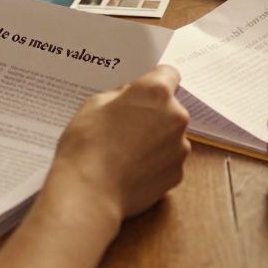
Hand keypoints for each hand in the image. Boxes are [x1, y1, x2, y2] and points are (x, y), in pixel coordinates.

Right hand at [45, 65, 190, 222]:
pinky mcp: (177, 174)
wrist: (89, 193)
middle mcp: (176, 116)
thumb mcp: (93, 104)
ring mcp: (180, 147)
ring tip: (125, 153)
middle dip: (153, 113)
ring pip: (170, 136)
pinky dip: (155, 164)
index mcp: (155, 92)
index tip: (142, 92)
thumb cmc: (87, 145)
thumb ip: (120, 95)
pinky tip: (131, 170)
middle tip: (125, 126)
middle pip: (170, 108)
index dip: (154, 81)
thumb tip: (130, 96)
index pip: (168, 74)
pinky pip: (168, 161)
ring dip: (155, 139)